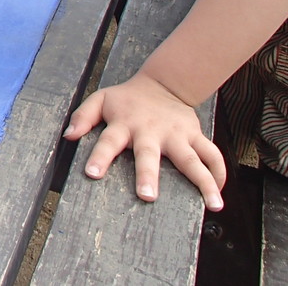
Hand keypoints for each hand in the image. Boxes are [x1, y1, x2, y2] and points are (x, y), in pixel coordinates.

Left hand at [63, 72, 225, 210]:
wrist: (163, 83)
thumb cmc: (127, 99)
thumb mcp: (101, 99)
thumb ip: (83, 116)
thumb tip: (68, 136)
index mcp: (124, 123)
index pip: (108, 140)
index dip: (100, 156)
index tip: (93, 173)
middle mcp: (151, 130)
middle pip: (148, 154)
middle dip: (147, 174)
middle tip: (147, 196)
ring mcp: (176, 134)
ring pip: (191, 159)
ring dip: (203, 182)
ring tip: (213, 204)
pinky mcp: (195, 135)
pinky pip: (212, 154)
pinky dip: (218, 173)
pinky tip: (219, 193)